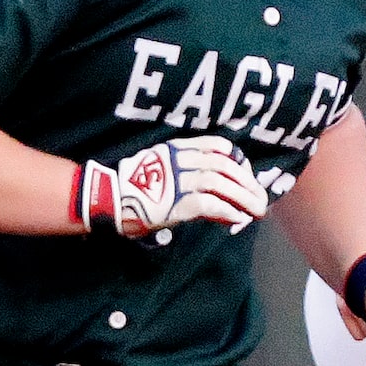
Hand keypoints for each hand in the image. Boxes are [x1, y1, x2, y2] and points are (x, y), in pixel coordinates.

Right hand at [78, 137, 268, 237]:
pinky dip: (227, 211)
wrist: (105, 197)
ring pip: (222, 184)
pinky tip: (238, 219)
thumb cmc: (130, 187)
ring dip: (244, 198)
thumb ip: (184, 174)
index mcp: (178, 148)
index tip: (247, 175)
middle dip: (248, 183)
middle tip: (260, 198)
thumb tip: (214, 196)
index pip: (218, 147)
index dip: (238, 161)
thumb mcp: (158, 168)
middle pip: (226, 167)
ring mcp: (178, 180)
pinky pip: (210, 205)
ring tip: (258, 210)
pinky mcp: (175, 202)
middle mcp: (181, 160)